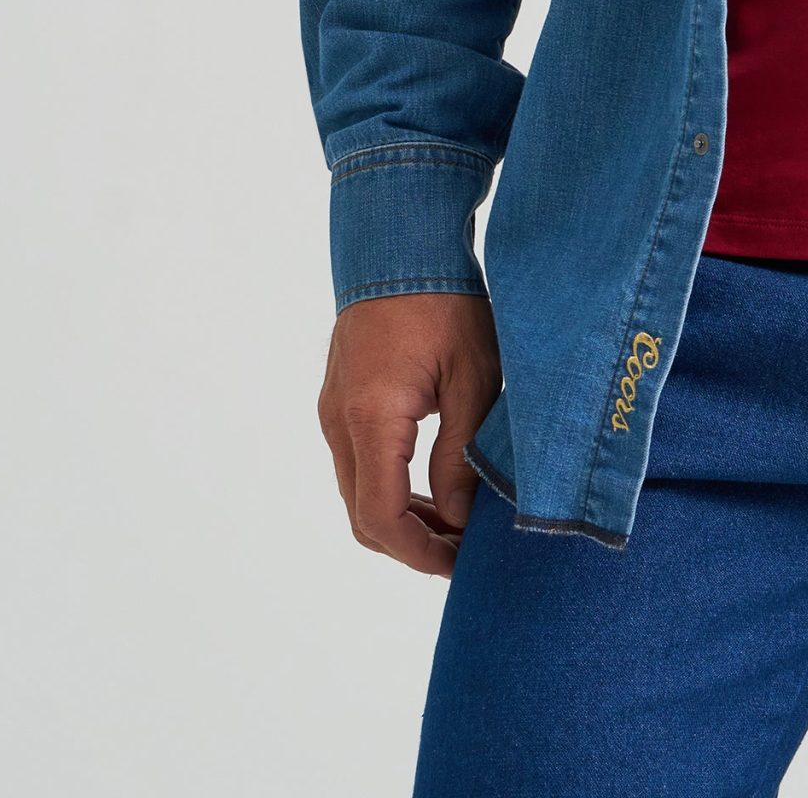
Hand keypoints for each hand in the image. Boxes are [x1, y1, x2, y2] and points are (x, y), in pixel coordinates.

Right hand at [318, 292, 500, 575]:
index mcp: (371, 418)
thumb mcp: (473, 379)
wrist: (401, 242)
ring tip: (456, 525)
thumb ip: (461, 455)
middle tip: (463, 553)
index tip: (460, 564)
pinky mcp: (340, 399)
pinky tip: (433, 486)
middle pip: (362, 515)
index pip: (381, 518)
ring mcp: (333, 410)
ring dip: (401, 518)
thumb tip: (457, 519)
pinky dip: (390, 487)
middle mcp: (338, 421)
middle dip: (411, 544)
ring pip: (357, 491)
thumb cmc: (445, 302)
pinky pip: (357, 462)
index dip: (419, 553)